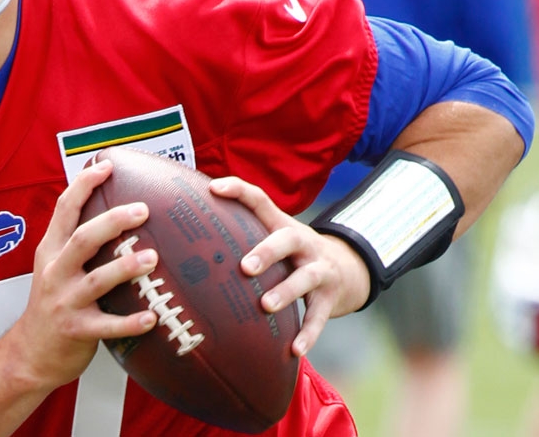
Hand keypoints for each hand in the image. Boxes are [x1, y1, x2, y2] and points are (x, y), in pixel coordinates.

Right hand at [8, 159, 159, 390]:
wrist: (29, 353)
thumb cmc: (52, 304)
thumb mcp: (54, 265)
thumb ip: (75, 240)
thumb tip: (113, 209)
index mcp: (51, 250)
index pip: (64, 209)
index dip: (84, 184)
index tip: (107, 165)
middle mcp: (55, 272)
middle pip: (82, 239)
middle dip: (112, 221)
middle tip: (143, 209)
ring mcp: (64, 302)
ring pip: (96, 280)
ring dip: (125, 268)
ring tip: (153, 258)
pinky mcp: (76, 331)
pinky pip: (107, 326)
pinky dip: (129, 322)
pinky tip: (151, 317)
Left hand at [208, 177, 370, 357]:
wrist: (349, 270)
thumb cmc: (294, 255)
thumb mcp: (276, 237)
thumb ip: (244, 233)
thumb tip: (189, 235)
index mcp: (283, 225)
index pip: (260, 200)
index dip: (238, 190)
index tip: (214, 188)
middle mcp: (304, 243)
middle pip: (288, 239)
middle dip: (267, 252)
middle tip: (244, 267)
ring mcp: (320, 269)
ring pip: (306, 278)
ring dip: (286, 291)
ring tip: (265, 305)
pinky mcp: (331, 297)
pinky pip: (319, 316)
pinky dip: (308, 333)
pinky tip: (294, 350)